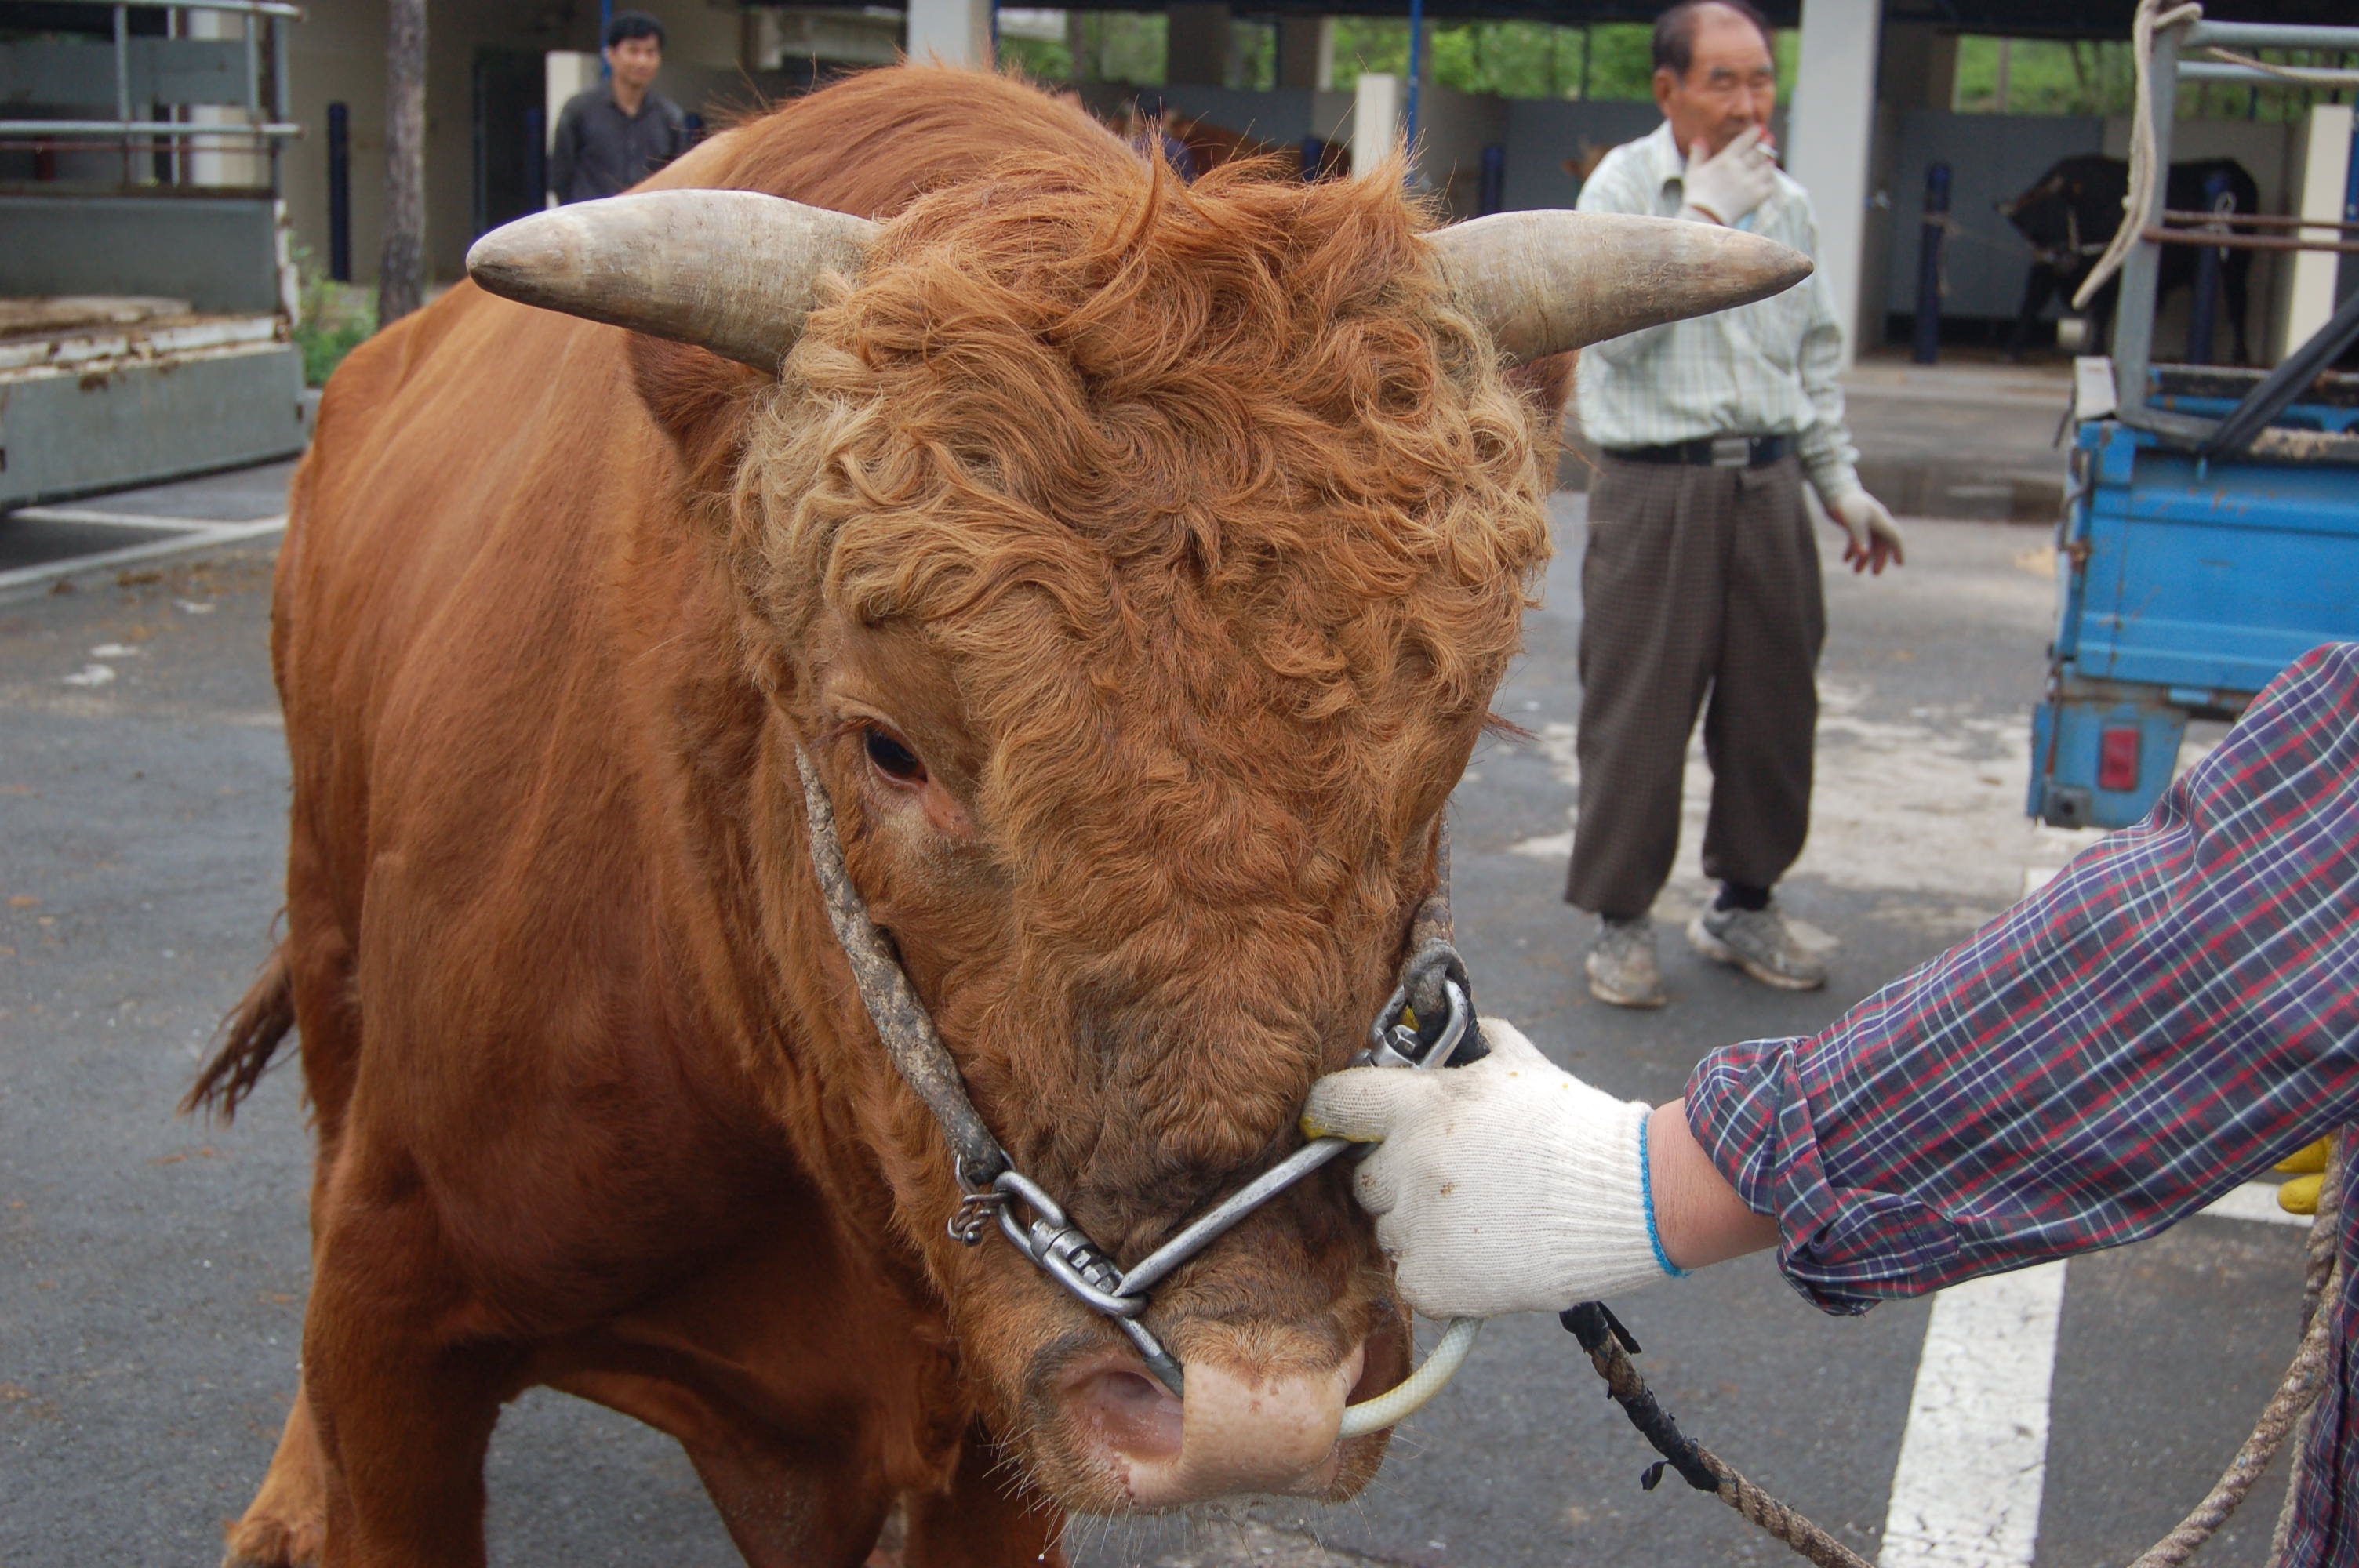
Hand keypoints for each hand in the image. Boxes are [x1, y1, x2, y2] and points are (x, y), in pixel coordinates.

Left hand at [1301, 1019, 1672, 1318]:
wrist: (1629, 1197)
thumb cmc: (1573, 1124)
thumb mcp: (1515, 1060)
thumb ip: (1464, 1046)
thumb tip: (1435, 1036)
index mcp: (1420, 1106)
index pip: (1333, 1102)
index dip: (1335, 1113)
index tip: (1339, 1124)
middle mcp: (1408, 1164)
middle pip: (1363, 1177)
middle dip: (1397, 1178)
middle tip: (1454, 1178)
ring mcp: (1418, 1226)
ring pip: (1388, 1231)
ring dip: (1421, 1227)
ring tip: (1483, 1216)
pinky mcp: (1436, 1281)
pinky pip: (1410, 1278)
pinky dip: (1439, 1274)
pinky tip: (1484, 1254)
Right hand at [1678, 126, 1779, 227]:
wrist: (1704, 220)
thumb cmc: (1697, 196)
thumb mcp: (1693, 172)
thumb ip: (1698, 154)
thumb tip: (1699, 138)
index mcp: (1726, 160)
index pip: (1745, 140)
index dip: (1754, 133)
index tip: (1759, 129)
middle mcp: (1740, 169)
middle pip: (1759, 151)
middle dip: (1766, 143)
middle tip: (1770, 138)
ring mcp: (1750, 183)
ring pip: (1767, 167)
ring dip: (1769, 161)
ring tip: (1769, 159)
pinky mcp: (1757, 197)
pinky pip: (1770, 184)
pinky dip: (1770, 180)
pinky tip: (1767, 178)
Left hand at [1824, 486, 1905, 574]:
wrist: (1834, 490)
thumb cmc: (1846, 505)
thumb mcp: (1853, 522)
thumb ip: (1859, 538)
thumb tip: (1863, 555)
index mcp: (1880, 520)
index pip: (1895, 537)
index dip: (1898, 550)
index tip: (1899, 564)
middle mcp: (1875, 521)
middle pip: (1882, 544)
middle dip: (1879, 559)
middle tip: (1874, 574)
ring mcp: (1865, 522)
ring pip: (1869, 543)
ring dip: (1864, 558)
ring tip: (1856, 571)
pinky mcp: (1854, 522)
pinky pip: (1857, 539)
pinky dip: (1852, 550)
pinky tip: (1845, 560)